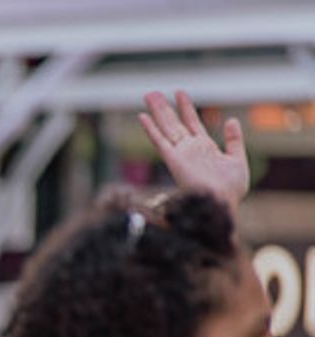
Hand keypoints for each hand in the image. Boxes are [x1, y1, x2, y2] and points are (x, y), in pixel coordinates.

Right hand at [139, 91, 248, 210]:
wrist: (223, 202)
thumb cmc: (231, 188)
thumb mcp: (237, 159)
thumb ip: (233, 140)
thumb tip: (232, 120)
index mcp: (204, 148)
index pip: (192, 122)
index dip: (186, 107)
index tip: (179, 93)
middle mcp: (189, 149)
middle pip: (174, 123)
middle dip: (164, 107)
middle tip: (153, 93)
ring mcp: (180, 153)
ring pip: (166, 127)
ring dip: (157, 112)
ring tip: (148, 95)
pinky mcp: (173, 160)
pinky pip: (159, 142)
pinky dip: (150, 129)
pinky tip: (142, 117)